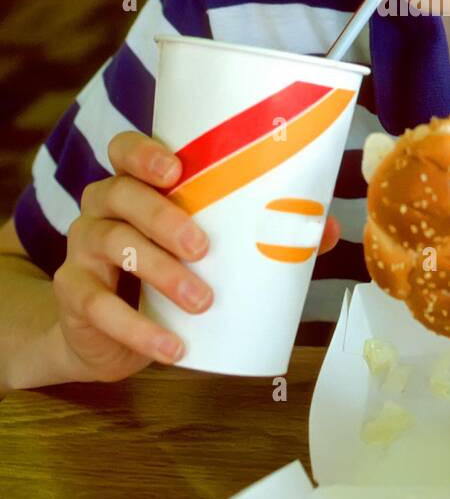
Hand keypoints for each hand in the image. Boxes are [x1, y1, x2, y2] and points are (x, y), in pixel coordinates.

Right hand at [53, 131, 340, 384]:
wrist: (102, 335)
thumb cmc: (163, 276)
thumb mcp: (205, 253)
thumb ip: (258, 235)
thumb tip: (326, 228)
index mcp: (134, 186)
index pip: (124, 150)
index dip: (144, 153)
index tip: (177, 168)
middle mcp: (101, 209)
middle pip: (120, 195)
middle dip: (163, 217)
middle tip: (203, 247)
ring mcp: (82, 251)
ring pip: (112, 245)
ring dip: (160, 272)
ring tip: (202, 300)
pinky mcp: (74, 297)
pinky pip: (99, 307)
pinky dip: (139, 329)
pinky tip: (172, 348)